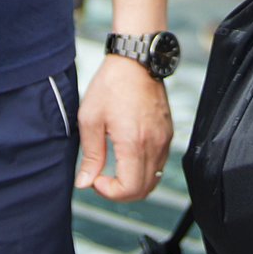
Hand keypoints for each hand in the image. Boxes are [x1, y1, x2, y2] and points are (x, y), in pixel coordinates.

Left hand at [75, 55, 172, 200]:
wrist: (136, 60)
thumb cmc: (112, 85)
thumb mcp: (90, 119)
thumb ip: (90, 155)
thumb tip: (85, 182)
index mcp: (134, 143)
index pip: (129, 189)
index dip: (110, 193)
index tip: (95, 178)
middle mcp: (154, 144)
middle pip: (143, 190)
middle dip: (120, 192)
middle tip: (101, 178)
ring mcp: (164, 139)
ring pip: (154, 179)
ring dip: (133, 183)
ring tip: (113, 169)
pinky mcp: (167, 133)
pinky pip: (159, 163)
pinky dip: (144, 170)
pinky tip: (127, 156)